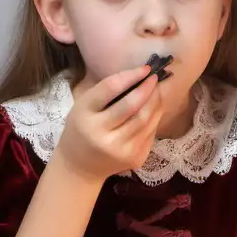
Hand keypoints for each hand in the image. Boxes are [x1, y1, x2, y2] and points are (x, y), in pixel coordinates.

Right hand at [52, 66, 163, 182]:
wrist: (79, 167)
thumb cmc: (81, 129)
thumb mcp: (83, 107)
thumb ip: (105, 92)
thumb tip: (139, 75)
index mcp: (85, 117)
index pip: (110, 89)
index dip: (130, 76)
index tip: (145, 68)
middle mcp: (102, 135)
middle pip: (133, 106)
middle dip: (148, 88)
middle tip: (154, 78)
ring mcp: (120, 150)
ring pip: (146, 119)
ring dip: (156, 101)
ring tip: (156, 90)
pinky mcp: (135, 159)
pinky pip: (151, 132)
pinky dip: (155, 117)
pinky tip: (152, 108)